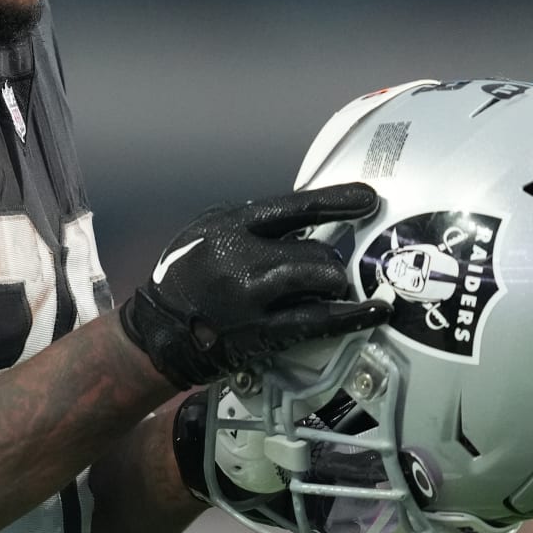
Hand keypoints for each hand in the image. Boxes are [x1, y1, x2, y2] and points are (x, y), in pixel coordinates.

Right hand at [119, 182, 388, 387]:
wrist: (158, 329)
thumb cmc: (187, 276)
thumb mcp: (209, 233)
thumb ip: (252, 225)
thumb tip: (305, 222)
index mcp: (230, 225)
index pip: (295, 207)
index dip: (336, 202)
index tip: (368, 200)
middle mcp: (242, 258)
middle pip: (315, 250)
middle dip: (329, 261)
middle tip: (327, 270)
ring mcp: (252, 297)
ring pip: (321, 279)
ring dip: (334, 283)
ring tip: (332, 288)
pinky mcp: (261, 332)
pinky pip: (318, 320)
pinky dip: (353, 316)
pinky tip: (375, 311)